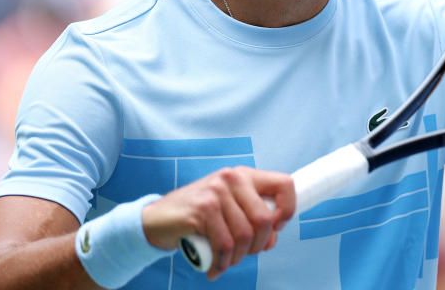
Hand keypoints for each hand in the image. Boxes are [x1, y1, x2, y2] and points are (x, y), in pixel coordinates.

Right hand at [140, 166, 294, 280]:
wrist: (156, 219)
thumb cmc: (198, 217)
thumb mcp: (229, 212)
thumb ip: (252, 221)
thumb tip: (272, 239)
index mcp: (245, 175)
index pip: (285, 184)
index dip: (288, 209)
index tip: (276, 229)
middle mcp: (232, 178)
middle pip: (265, 219)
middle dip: (258, 246)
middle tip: (244, 255)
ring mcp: (216, 191)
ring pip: (245, 235)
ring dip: (237, 259)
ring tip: (225, 263)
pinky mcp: (202, 208)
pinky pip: (224, 244)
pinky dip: (222, 263)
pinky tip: (214, 269)